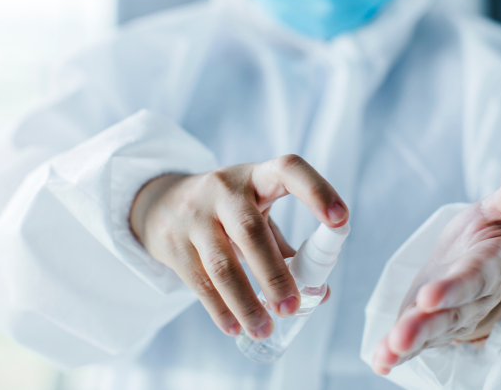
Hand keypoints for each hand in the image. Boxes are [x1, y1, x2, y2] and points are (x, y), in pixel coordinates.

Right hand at [129, 155, 347, 340]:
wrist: (160, 204)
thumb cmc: (226, 211)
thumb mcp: (255, 212)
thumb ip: (286, 247)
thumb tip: (320, 291)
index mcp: (256, 177)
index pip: (289, 170)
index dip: (317, 191)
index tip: (341, 221)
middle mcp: (225, 190)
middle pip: (251, 231)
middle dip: (275, 273)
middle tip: (292, 308)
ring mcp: (195, 215)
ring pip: (223, 264)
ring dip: (247, 302)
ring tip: (265, 330)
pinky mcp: (173, 243)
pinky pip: (199, 282)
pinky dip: (219, 309)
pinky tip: (235, 327)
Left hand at [372, 158, 500, 373]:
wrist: (481, 258)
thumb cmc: (490, 231)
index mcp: (488, 267)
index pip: (472, 280)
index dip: (453, 289)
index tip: (430, 295)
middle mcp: (471, 299)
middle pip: (449, 315)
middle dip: (426, 326)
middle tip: (402, 337)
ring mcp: (450, 316)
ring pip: (431, 333)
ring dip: (408, 344)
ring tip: (388, 353)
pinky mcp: (429, 324)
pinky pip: (416, 342)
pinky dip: (397, 353)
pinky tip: (380, 360)